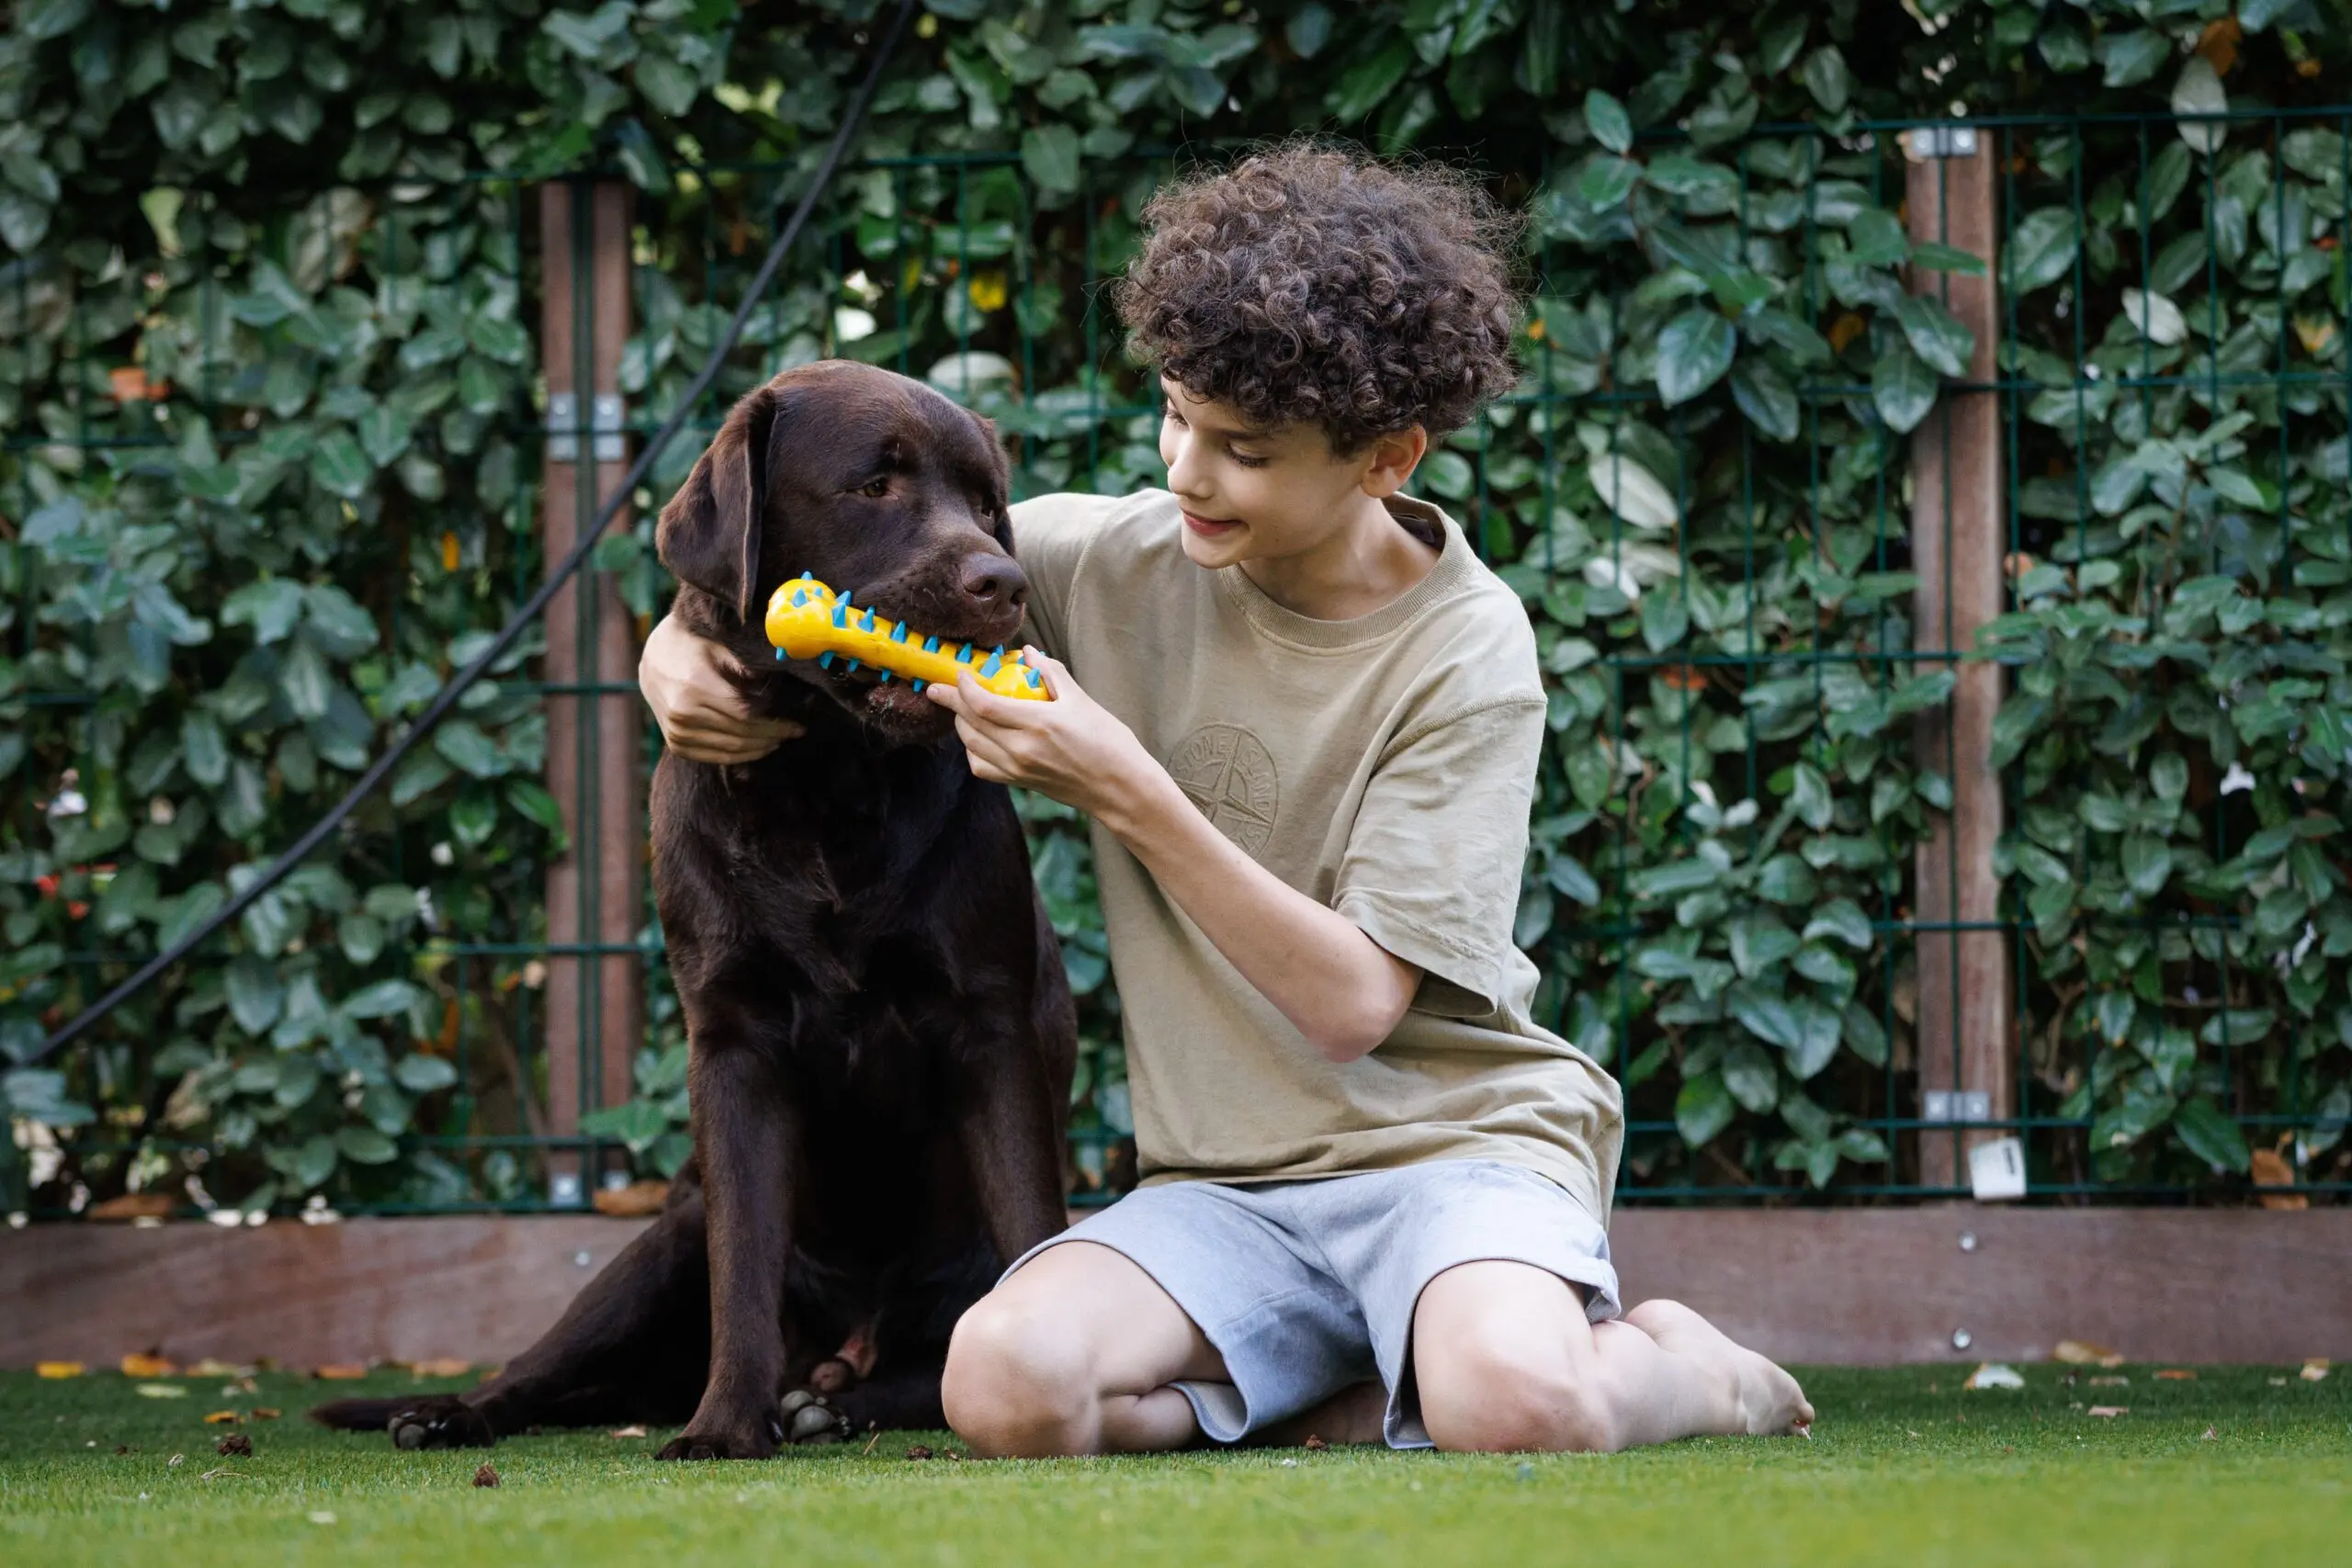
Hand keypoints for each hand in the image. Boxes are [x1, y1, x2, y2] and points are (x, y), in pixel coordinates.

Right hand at [638, 613, 801, 764]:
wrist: (651, 657)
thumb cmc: (692, 643)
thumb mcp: (719, 643)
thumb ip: (745, 665)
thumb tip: (777, 686)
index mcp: (695, 686)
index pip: (746, 716)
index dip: (775, 724)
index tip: (797, 724)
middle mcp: (683, 713)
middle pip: (741, 735)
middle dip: (773, 736)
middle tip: (795, 732)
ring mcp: (677, 732)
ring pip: (730, 750)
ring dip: (760, 748)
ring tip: (780, 738)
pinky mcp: (675, 744)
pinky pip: (714, 757)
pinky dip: (740, 756)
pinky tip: (758, 747)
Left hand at [925, 649, 1150, 819]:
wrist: (1119, 787)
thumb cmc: (1108, 742)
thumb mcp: (1082, 700)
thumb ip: (1050, 672)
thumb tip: (1027, 652)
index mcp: (1038, 723)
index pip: (983, 704)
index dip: (964, 686)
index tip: (959, 672)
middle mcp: (1021, 749)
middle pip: (969, 723)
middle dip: (951, 702)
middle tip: (940, 687)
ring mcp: (1018, 769)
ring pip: (970, 745)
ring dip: (960, 724)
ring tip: (961, 709)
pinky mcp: (1019, 782)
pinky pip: (982, 766)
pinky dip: (973, 750)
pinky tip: (980, 738)